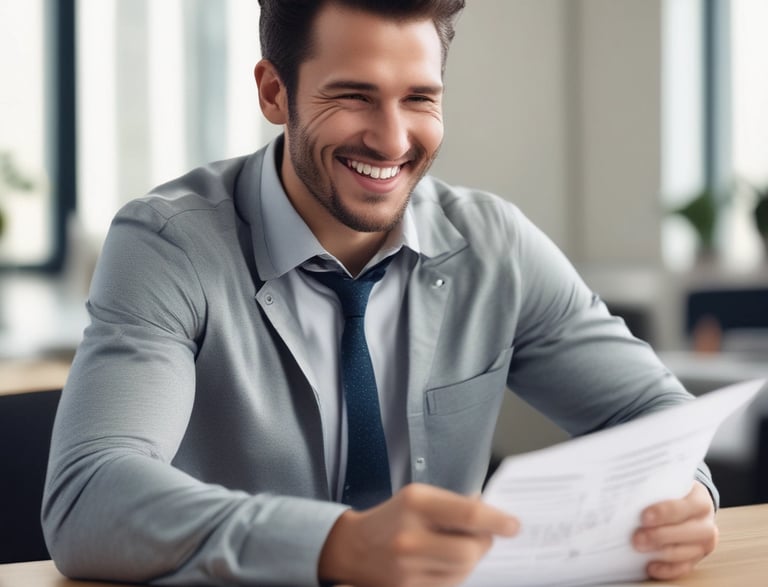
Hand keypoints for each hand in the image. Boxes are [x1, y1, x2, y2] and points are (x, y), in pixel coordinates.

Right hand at [318, 483, 518, 586]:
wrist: (352, 549)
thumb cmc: (394, 517)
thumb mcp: (419, 497)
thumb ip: (454, 504)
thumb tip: (492, 513)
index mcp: (415, 503)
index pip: (469, 515)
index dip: (497, 521)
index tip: (513, 526)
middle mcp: (410, 536)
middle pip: (470, 551)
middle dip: (483, 544)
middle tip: (482, 536)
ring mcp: (407, 568)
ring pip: (464, 571)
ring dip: (470, 560)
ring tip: (455, 547)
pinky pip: (450, 585)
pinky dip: (454, 575)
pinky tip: (441, 562)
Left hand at [632, 481, 717, 579]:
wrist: (684, 502)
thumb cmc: (669, 493)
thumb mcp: (665, 484)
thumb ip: (651, 486)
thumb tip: (624, 489)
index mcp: (699, 499)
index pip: (686, 506)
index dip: (665, 512)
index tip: (644, 517)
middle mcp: (706, 522)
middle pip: (688, 532)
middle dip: (660, 536)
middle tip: (636, 537)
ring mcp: (703, 542)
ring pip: (687, 552)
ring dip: (661, 553)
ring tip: (639, 548)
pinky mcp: (697, 558)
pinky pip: (684, 568)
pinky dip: (667, 570)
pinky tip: (651, 567)